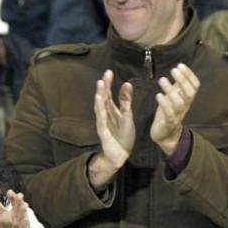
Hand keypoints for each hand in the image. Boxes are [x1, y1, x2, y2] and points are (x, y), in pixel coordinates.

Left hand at [0, 191, 33, 227]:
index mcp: (14, 213)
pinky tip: (25, 220)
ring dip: (23, 212)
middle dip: (19, 202)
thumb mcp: (2, 218)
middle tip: (18, 195)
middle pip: (20, 209)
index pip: (13, 204)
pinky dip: (25, 226)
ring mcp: (23, 227)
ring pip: (23, 218)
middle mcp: (19, 218)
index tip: (9, 191)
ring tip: (24, 205)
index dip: (12, 198)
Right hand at [89, 69, 134, 188]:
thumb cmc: (123, 136)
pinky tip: (99, 100)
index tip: (109, 72)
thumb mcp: (127, 117)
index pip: (109, 95)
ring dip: (100, 95)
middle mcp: (105, 115)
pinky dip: (100, 109)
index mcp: (112, 111)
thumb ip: (126, 102)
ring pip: (100, 107)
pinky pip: (101, 118)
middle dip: (105, 86)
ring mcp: (103, 122)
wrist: (119, 155)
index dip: (109, 84)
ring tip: (101, 84)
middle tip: (106, 73)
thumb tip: (127, 84)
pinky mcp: (103, 131)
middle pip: (104, 98)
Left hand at [151, 63, 199, 155]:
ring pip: (179, 102)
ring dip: (171, 90)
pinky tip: (158, 95)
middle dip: (183, 80)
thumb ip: (177, 86)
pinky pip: (169, 114)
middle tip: (174, 69)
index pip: (194, 86)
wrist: (166, 135)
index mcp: (187, 99)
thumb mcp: (173, 98)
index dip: (189, 75)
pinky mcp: (169, 122)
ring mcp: (178, 114)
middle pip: (189, 92)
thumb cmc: (168, 113)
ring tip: (162, 79)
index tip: (181, 65)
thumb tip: (179, 70)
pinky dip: (165, 104)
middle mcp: (185, 106)